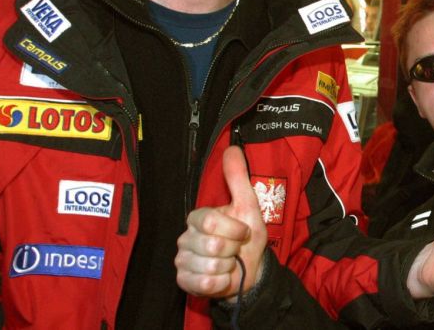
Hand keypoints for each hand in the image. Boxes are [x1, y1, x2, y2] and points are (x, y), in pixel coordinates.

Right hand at [176, 146, 267, 299]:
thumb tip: (232, 148)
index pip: (211, 222)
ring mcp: (183, 260)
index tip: (242, 231)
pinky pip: (205, 284)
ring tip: (228, 263)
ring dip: (228, 267)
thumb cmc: (247, 238)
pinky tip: (223, 277)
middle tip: (235, 249)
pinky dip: (222, 282)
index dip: (234, 229)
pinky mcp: (184, 281)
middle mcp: (186, 237)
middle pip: (212, 245)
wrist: (250, 269)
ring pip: (209, 266)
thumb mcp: (247, 205)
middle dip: (233, 249)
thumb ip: (238, 178)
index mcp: (199, 218)